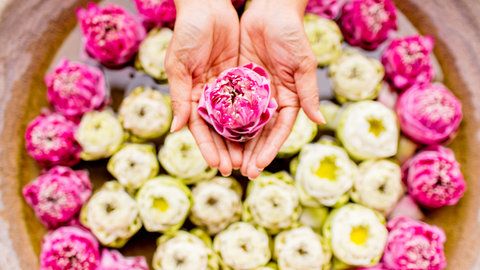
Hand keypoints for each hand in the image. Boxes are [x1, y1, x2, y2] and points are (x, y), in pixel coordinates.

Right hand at [166, 0, 242, 175]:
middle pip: (220, 130)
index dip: (208, 148)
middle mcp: (209, 96)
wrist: (208, 6)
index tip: (218, 165)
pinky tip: (262, 133)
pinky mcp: (242, 77)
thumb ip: (179, 97)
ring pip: (236, 120)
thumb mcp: (179, 66)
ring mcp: (227, 88)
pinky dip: (254, 118)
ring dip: (242, 140)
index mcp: (191, 95)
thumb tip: (177, 129)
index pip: (200, 129)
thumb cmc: (187, 33)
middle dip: (228, 150)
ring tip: (251, 159)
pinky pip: (250, 101)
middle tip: (239, 170)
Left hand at [239, 0, 325, 178]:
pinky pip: (229, 106)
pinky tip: (216, 136)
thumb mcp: (302, 65)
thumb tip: (320, 121)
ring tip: (228, 162)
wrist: (269, 10)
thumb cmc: (291, 35)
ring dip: (237, 144)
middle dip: (252, 153)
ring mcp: (253, 93)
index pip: (279, 131)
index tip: (259, 166)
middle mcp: (270, 100)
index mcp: (288, 99)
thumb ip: (308, 93)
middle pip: (260, 133)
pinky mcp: (237, 82)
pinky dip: (224, 122)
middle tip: (241, 172)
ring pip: (243, 124)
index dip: (269, 149)